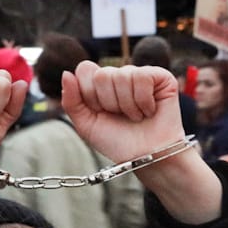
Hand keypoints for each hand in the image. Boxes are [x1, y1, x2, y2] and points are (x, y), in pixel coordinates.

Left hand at [64, 61, 220, 224]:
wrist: (146, 157)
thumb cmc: (118, 142)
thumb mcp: (86, 125)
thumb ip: (71, 101)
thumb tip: (66, 74)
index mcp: (100, 84)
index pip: (85, 69)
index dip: (90, 94)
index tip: (101, 112)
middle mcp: (119, 76)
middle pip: (102, 74)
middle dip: (109, 102)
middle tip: (121, 116)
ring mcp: (140, 74)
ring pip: (123, 75)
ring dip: (128, 105)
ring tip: (136, 117)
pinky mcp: (161, 77)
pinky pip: (142, 77)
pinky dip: (144, 100)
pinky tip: (149, 111)